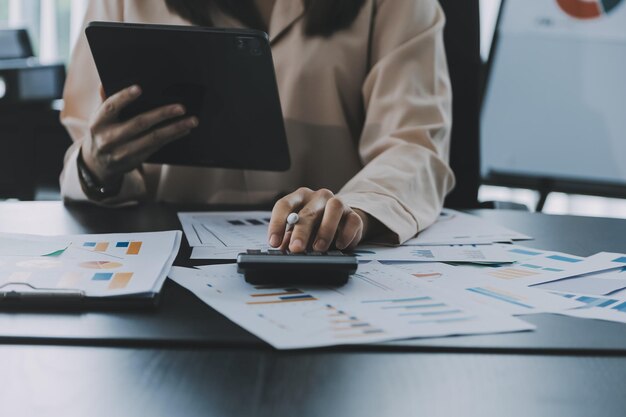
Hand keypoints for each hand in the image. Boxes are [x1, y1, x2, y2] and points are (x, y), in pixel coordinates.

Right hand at [81, 85, 198, 185]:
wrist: (98, 164)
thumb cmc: (103, 132)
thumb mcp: (99, 118)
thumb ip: (105, 100)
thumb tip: (105, 81)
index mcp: (98, 122)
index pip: (111, 107)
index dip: (124, 97)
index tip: (139, 89)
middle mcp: (109, 138)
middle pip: (139, 123)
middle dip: (162, 114)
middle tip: (181, 107)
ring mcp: (123, 151)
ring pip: (153, 138)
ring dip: (175, 128)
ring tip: (191, 121)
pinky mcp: (136, 159)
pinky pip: (157, 146)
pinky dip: (173, 137)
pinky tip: (184, 130)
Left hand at [267, 187, 369, 252]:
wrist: (341, 223)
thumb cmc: (314, 226)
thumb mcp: (298, 231)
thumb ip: (289, 238)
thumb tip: (282, 249)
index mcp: (300, 197)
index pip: (284, 205)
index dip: (277, 224)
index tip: (274, 242)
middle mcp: (318, 197)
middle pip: (308, 211)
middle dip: (301, 232)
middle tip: (296, 249)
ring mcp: (338, 203)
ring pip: (334, 208)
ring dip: (325, 230)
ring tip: (319, 248)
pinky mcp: (354, 214)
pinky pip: (353, 221)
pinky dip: (346, 234)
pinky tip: (340, 245)